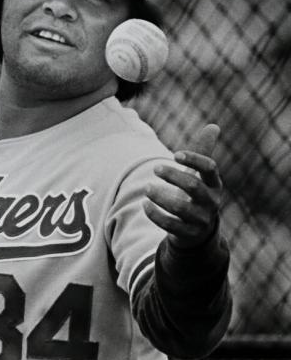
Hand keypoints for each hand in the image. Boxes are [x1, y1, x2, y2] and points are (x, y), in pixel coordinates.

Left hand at [144, 124, 221, 246]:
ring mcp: (201, 220)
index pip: (209, 168)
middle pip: (193, 186)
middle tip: (155, 168)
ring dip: (160, 196)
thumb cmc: (196, 195)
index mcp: (215, 184)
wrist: (198, 232)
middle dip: (173, 176)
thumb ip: (204, 152)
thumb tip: (213, 126)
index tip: (175, 154)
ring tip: (147, 188)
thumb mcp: (201, 176)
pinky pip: (169, 225)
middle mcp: (211, 202)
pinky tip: (144, 204)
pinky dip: (155, 214)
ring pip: (180, 208)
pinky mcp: (188, 234)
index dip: (194, 159)